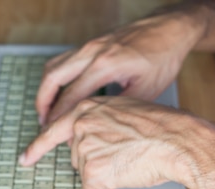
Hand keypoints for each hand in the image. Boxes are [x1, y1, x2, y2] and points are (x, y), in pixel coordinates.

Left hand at [21, 96, 214, 188]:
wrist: (177, 140)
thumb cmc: (160, 127)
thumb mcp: (124, 111)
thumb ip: (100, 122)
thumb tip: (94, 139)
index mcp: (86, 108)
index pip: (52, 130)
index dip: (36, 148)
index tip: (24, 159)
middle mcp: (80, 126)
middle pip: (76, 157)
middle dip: (96, 161)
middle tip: (123, 154)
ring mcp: (84, 148)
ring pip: (85, 174)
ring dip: (105, 173)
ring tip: (128, 160)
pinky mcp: (92, 170)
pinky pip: (93, 188)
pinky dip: (108, 187)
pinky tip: (125, 172)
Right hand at [36, 14, 196, 124]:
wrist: (171, 28)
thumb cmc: (163, 56)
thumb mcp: (146, 91)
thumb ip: (118, 109)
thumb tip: (98, 128)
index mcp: (106, 65)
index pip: (71, 96)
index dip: (59, 118)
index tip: (53, 134)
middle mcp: (92, 51)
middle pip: (52, 78)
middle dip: (42, 104)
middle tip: (42, 124)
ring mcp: (90, 45)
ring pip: (53, 67)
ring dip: (45, 90)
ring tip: (46, 111)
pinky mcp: (92, 43)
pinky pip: (63, 60)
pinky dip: (56, 78)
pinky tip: (60, 91)